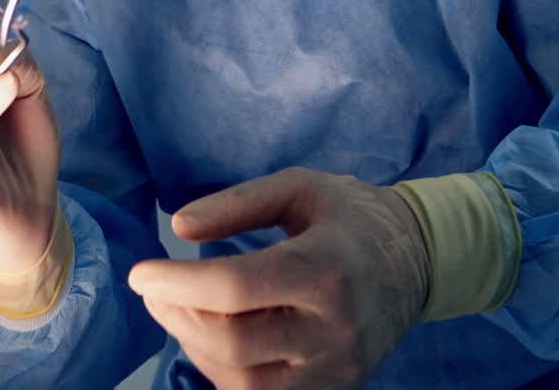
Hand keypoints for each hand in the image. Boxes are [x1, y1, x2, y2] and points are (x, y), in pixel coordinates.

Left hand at [128, 168, 428, 389]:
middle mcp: (334, 329)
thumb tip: (179, 224)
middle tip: (153, 289)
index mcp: (326, 267)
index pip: (236, 287)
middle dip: (178, 315)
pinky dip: (224, 372)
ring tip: (177, 309)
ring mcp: (337, 370)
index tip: (140, 272)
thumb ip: (238, 202)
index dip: (177, 282)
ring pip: (243, 382)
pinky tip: (210, 337)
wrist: (417, 259)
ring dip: (194, 346)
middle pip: (233, 340)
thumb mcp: (298, 187)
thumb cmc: (349, 214)